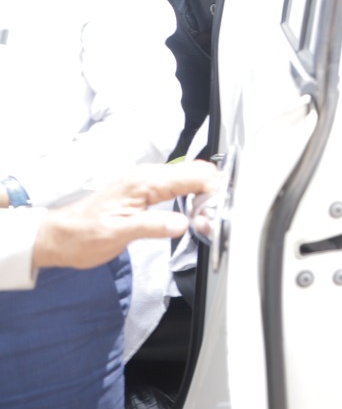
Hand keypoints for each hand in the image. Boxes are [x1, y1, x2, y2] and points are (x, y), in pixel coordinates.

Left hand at [31, 161, 222, 271]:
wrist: (59, 237)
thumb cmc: (82, 235)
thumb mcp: (118, 235)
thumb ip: (152, 226)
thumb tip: (183, 223)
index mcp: (144, 183)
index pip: (194, 175)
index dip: (212, 191)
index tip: (215, 213)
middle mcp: (147, 176)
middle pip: (197, 172)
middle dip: (213, 192)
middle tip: (211, 219)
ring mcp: (147, 182)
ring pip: (190, 177)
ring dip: (204, 195)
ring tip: (203, 220)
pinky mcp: (146, 190)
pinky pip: (178, 185)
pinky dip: (192, 196)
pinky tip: (191, 215)